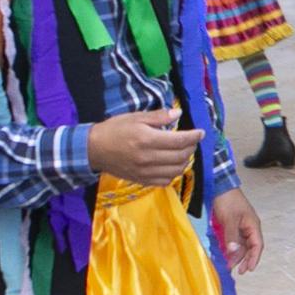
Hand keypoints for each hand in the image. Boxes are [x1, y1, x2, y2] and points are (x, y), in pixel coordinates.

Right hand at [86, 108, 203, 186]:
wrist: (93, 150)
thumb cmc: (114, 130)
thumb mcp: (135, 117)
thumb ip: (158, 117)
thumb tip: (178, 114)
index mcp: (147, 139)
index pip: (179, 141)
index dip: (194, 136)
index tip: (201, 132)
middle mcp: (148, 158)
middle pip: (181, 156)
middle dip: (191, 147)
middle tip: (192, 140)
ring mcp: (145, 172)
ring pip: (176, 170)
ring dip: (185, 161)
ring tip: (184, 151)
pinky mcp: (141, 180)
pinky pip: (165, 181)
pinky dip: (174, 173)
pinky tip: (173, 164)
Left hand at [210, 188, 263, 273]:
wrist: (219, 187)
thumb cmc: (228, 201)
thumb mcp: (230, 219)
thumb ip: (232, 236)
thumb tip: (234, 252)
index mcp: (253, 225)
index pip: (257, 245)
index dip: (254, 258)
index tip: (249, 269)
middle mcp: (248, 227)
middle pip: (250, 247)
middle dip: (245, 259)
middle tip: (238, 271)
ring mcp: (240, 227)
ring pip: (241, 245)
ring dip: (237, 255)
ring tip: (229, 265)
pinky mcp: (232, 226)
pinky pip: (234, 241)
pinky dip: (231, 249)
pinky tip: (226, 254)